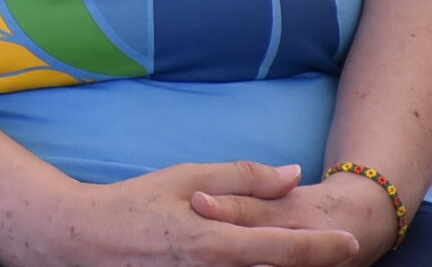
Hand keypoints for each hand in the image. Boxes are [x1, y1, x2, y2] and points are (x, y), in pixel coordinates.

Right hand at [11, 162, 360, 266]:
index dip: (325, 248)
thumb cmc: (132, 204)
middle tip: (336, 251)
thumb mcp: (185, 177)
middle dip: (312, 263)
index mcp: (217, 243)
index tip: (351, 243)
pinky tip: (262, 260)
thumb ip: (242, 176)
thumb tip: (292, 174)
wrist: (81, 242)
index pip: (287, 250)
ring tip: (302, 255)